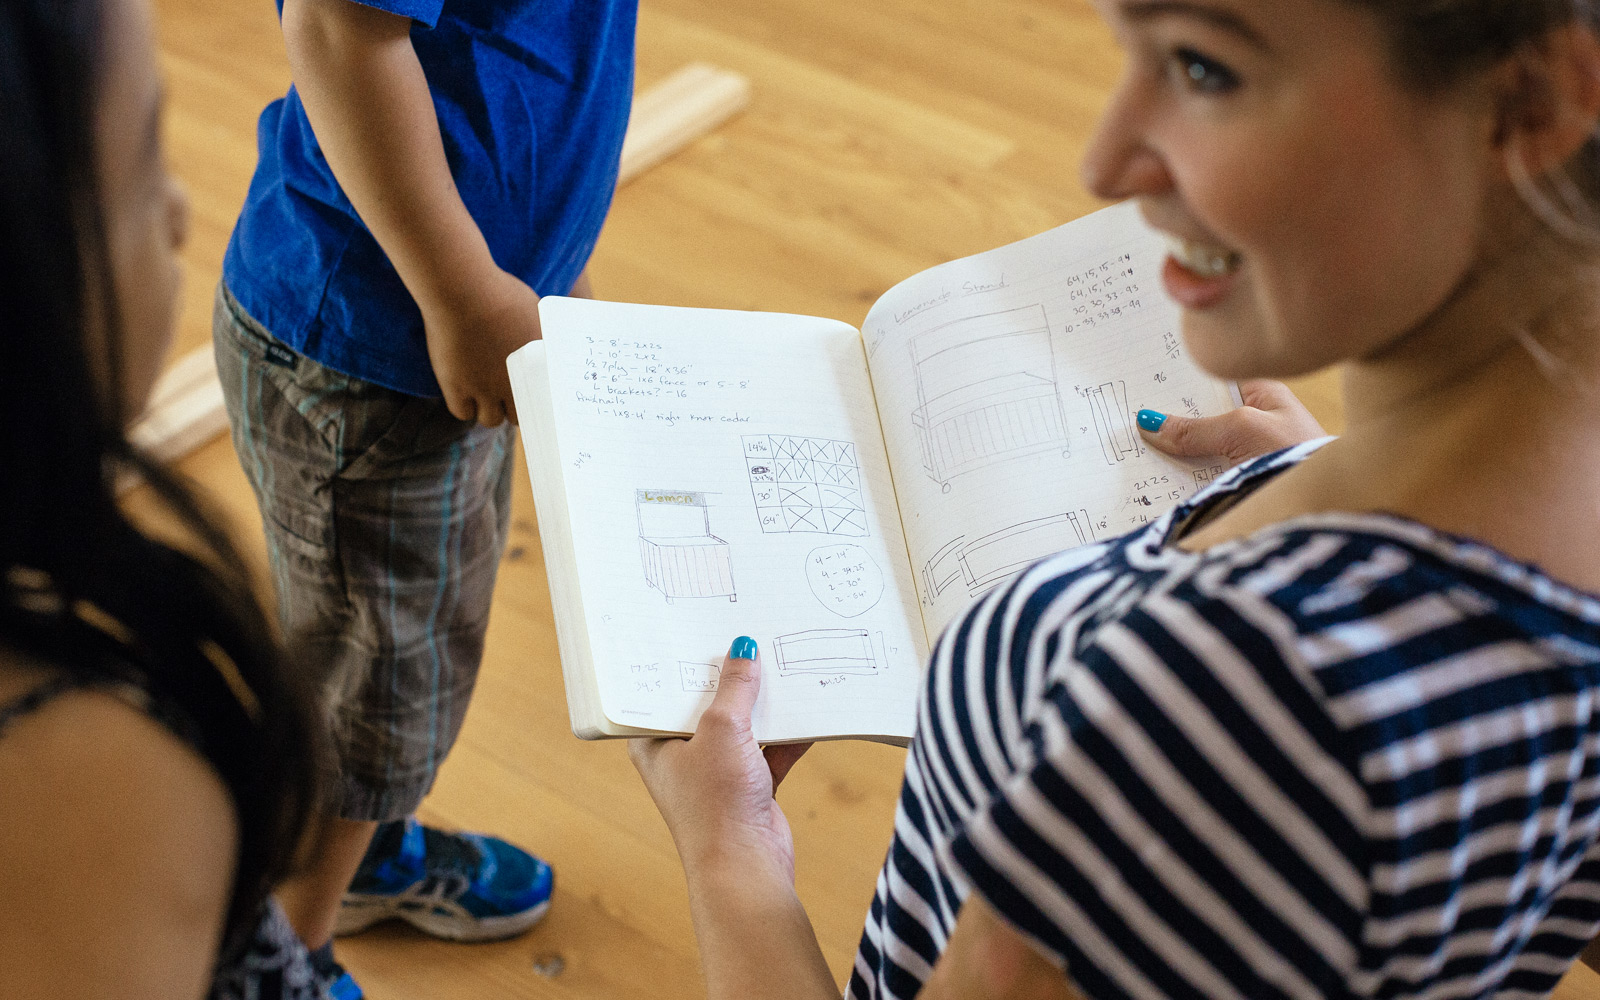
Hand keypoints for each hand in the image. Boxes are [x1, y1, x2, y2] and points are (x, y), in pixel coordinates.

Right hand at [422, 267, 540, 426]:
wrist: (465, 289)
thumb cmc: (500, 293)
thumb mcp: (535, 312)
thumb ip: (542, 338)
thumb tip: (549, 350)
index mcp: (535, 368)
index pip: (544, 403)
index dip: (538, 405)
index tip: (532, 400)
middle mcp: (514, 383)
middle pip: (519, 416)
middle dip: (515, 408)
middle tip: (508, 397)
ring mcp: (484, 387)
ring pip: (492, 420)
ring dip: (490, 410)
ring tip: (486, 396)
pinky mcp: (456, 386)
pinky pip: (462, 412)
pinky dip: (465, 406)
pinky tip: (464, 393)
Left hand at [629, 639, 810, 881]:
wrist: (745, 867)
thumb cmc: (715, 803)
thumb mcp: (722, 729)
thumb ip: (735, 687)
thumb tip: (743, 647)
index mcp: (654, 743)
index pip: (665, 691)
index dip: (682, 661)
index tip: (701, 628)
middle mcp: (680, 756)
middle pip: (708, 705)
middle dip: (731, 678)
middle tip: (748, 637)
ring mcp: (716, 773)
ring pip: (742, 726)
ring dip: (763, 705)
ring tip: (782, 665)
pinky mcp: (749, 787)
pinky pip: (770, 749)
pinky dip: (787, 734)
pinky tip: (809, 710)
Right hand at [1139, 379, 1325, 466]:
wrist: (1332, 505)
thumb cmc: (1297, 455)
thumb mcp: (1241, 430)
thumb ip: (1195, 428)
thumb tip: (1150, 423)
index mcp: (1261, 394)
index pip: (1210, 380)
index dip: (1177, 380)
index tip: (1140, 378)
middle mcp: (1253, 421)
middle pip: (1199, 416)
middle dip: (1167, 419)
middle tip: (1125, 416)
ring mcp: (1245, 455)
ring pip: (1198, 448)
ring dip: (1170, 452)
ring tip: (1129, 448)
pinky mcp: (1239, 484)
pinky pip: (1202, 476)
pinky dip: (1180, 477)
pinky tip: (1152, 477)